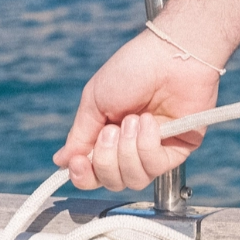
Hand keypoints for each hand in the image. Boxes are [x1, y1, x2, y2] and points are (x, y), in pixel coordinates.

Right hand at [53, 30, 221, 191]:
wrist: (169, 57)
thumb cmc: (132, 70)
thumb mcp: (95, 101)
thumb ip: (80, 135)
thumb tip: (61, 162)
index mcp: (108, 138)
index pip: (93, 174)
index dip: (83, 176)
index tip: (77, 162)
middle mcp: (131, 148)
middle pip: (112, 182)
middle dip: (106, 159)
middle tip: (111, 130)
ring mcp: (156, 150)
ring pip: (134, 180)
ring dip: (127, 151)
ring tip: (132, 121)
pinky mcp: (178, 149)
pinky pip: (157, 167)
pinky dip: (147, 145)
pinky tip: (150, 123)